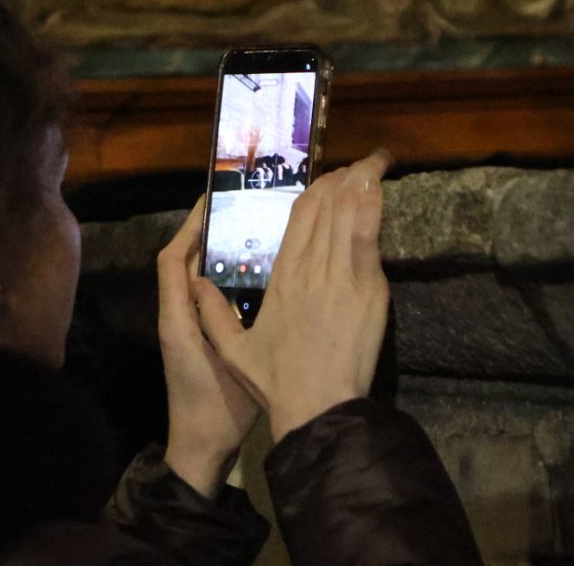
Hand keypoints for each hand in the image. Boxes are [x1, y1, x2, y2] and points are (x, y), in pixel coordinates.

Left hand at [158, 197, 260, 497]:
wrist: (205, 448)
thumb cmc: (208, 401)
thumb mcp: (212, 353)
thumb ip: (202, 311)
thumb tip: (203, 267)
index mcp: (177, 314)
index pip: (173, 258)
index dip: (188, 228)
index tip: (211, 200)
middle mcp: (181, 315)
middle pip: (188, 262)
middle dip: (207, 233)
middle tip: (242, 209)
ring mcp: (196, 327)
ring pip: (205, 278)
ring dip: (223, 253)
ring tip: (257, 230)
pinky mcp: (213, 339)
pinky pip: (218, 298)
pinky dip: (234, 279)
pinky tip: (264, 272)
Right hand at [191, 150, 392, 441]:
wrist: (319, 409)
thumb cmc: (276, 383)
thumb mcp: (232, 349)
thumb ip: (210, 312)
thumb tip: (194, 281)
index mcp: (282, 276)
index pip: (300, 214)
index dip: (316, 188)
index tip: (327, 174)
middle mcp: (313, 268)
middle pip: (329, 206)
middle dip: (345, 177)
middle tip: (356, 164)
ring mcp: (345, 278)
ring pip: (353, 214)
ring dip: (363, 185)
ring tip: (373, 164)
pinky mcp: (371, 293)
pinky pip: (371, 241)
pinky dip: (375, 212)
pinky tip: (379, 194)